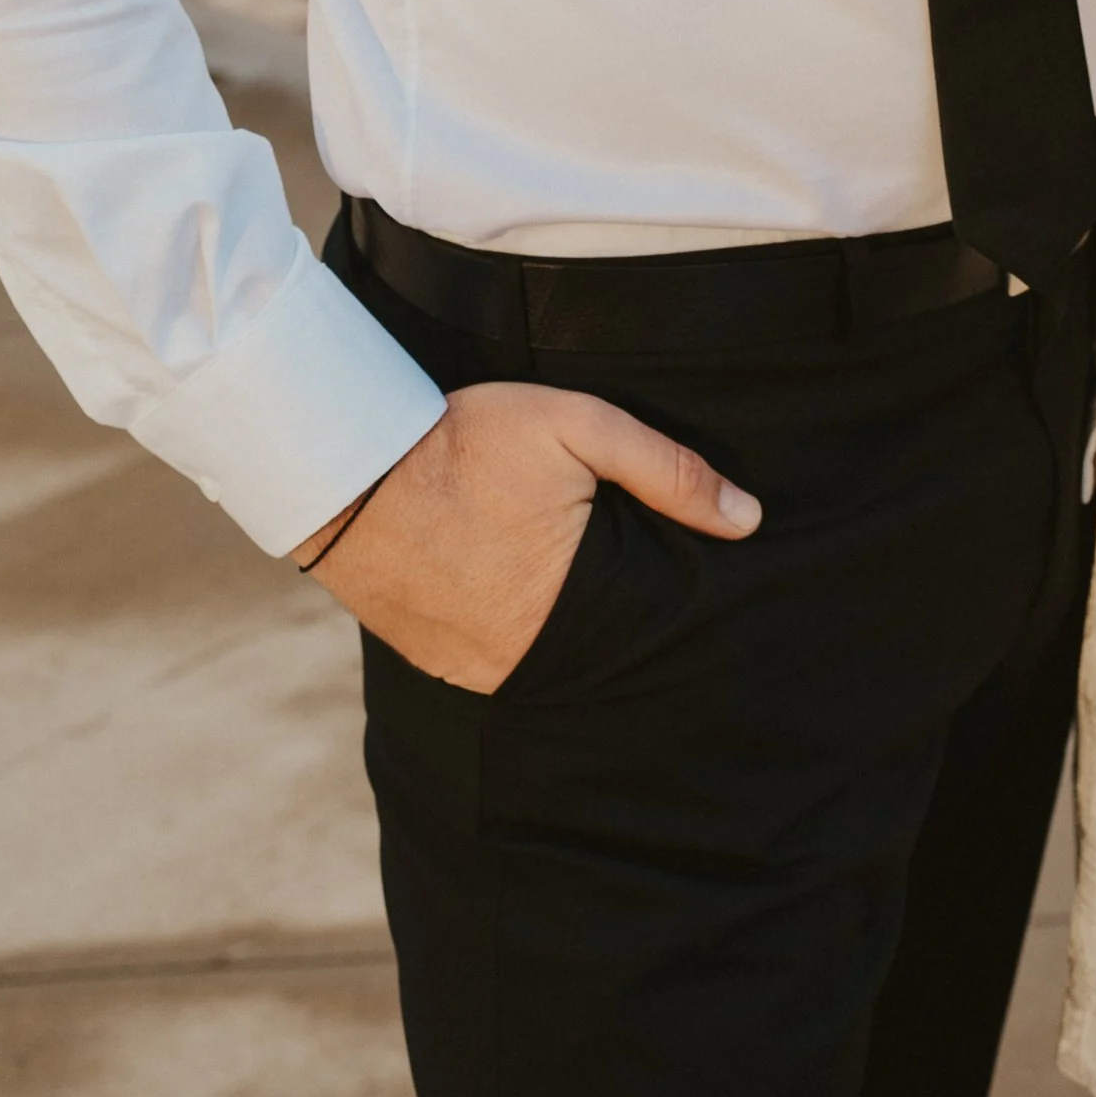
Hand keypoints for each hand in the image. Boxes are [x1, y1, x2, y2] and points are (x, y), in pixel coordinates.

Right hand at [293, 379, 760, 689]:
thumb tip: (748, 519)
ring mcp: (474, 668)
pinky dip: (513, 632)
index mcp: (572, 608)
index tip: (682, 576)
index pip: (650, 625)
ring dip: (564, 628)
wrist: (346, 468)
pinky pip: (496, 659)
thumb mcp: (579, 428)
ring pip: (549, 660)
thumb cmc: (466, 441)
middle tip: (611, 569)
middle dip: (619, 617)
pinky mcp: (436, 663)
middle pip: (602, 650)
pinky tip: (513, 590)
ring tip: (560, 580)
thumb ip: (667, 471)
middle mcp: (524, 657)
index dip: (669, 602)